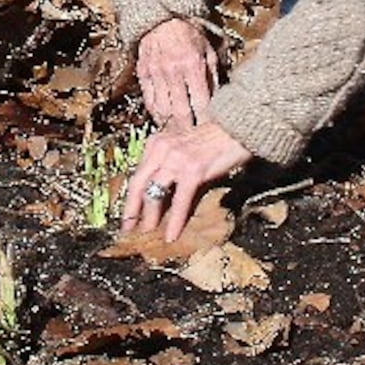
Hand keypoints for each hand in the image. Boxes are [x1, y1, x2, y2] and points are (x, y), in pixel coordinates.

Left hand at [122, 122, 251, 241]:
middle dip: (131, 209)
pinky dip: (175, 221)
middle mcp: (161, 149)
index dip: (130, 196)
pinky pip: (179, 201)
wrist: (237, 129)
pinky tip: (172, 235)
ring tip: (147, 232)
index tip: (128, 212)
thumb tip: (162, 195)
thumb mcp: (183, 148)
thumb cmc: (214, 140)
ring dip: (150, 216)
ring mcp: (175, 159)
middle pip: (138, 184)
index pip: (138, 173)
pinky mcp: (192, 171)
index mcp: (157, 143)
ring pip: (154, 193)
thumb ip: (170, 166)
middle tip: (126, 228)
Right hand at [137, 19, 217, 129]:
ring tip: (177, 136)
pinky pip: (149, 100)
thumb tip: (219, 100)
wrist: (161, 18)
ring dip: (170, 125)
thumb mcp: (208, 51)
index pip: (200, 102)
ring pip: (162, 109)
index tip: (208, 132)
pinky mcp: (143, 73)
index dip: (204, 121)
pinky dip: (156, 113)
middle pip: (180, 111)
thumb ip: (213, 76)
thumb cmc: (189, 34)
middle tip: (191, 141)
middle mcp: (174, 71)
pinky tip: (163, 120)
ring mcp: (156, 73)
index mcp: (193, 65)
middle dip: (187, 129)